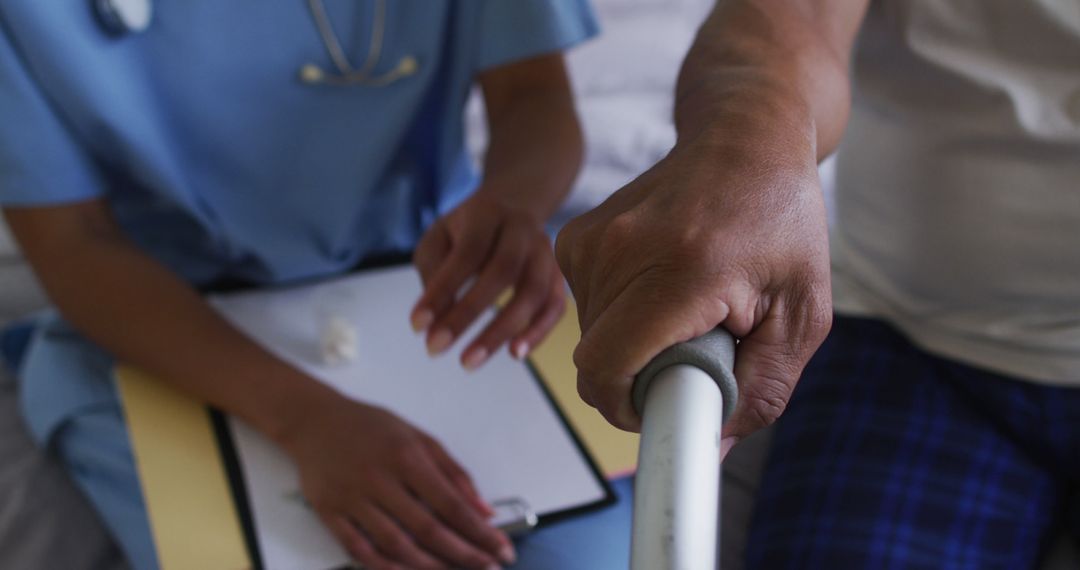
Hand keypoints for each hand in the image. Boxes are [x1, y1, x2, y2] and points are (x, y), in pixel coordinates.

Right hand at [282, 395, 514, 569]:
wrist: (314, 421)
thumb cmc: (372, 427)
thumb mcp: (419, 438)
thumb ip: (454, 473)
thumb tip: (484, 510)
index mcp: (407, 457)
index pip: (451, 504)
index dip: (479, 532)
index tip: (502, 550)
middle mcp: (380, 480)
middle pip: (428, 529)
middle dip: (463, 554)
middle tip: (488, 569)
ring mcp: (352, 499)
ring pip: (395, 544)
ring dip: (429, 566)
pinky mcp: (329, 513)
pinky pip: (358, 549)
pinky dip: (383, 567)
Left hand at [411, 192, 565, 368]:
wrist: (515, 207)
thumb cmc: (467, 232)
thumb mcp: (439, 239)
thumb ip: (434, 274)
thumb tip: (433, 323)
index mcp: (487, 214)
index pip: (467, 253)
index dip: (442, 290)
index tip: (417, 326)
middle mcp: (522, 230)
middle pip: (503, 271)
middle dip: (467, 314)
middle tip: (435, 349)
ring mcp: (546, 252)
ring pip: (535, 292)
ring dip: (502, 331)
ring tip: (470, 362)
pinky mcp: (559, 274)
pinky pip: (555, 306)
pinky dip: (538, 332)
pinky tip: (514, 354)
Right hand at [554, 136, 831, 450]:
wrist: (742, 137)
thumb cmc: (780, 220)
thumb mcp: (800, 314)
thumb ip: (761, 390)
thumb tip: (710, 446)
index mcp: (681, 270)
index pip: (607, 369)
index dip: (629, 410)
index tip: (664, 409)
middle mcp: (621, 250)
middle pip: (597, 362)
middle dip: (641, 378)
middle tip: (695, 351)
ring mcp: (590, 239)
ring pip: (588, 339)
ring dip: (632, 344)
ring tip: (683, 306)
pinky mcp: (574, 237)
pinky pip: (584, 308)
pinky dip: (618, 315)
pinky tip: (659, 282)